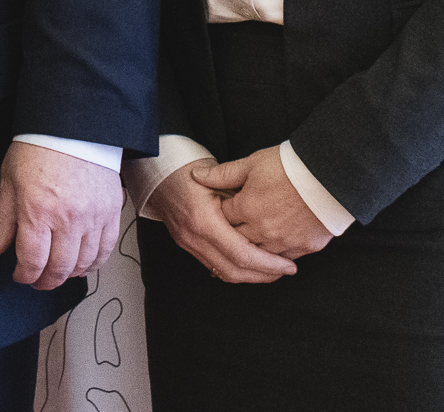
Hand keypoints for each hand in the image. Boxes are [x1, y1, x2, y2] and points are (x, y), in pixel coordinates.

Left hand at [0, 141, 120, 289]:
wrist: (71, 126)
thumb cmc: (37, 149)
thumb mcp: (8, 181)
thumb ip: (3, 220)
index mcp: (37, 211)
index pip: (31, 261)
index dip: (24, 276)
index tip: (20, 276)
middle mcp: (67, 219)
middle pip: (58, 269)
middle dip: (45, 281)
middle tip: (37, 280)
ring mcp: (93, 217)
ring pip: (84, 264)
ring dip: (68, 275)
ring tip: (58, 272)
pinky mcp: (111, 213)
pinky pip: (105, 250)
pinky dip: (93, 263)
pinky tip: (82, 263)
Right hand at [145, 161, 296, 284]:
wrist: (154, 170)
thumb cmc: (186, 168)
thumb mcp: (218, 178)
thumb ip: (240, 201)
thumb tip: (269, 220)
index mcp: (204, 220)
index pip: (241, 255)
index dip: (269, 264)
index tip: (288, 265)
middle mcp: (194, 237)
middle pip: (235, 271)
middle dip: (265, 275)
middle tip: (286, 270)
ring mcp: (188, 243)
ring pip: (224, 273)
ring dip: (251, 276)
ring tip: (273, 271)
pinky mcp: (187, 245)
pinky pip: (215, 266)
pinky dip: (236, 270)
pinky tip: (251, 265)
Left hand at [197, 147, 333, 259]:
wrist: (330, 174)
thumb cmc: (289, 165)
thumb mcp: (252, 163)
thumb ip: (222, 174)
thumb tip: (196, 176)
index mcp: (247, 208)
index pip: (223, 219)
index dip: (220, 214)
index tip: (218, 212)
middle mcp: (263, 229)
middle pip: (238, 241)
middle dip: (232, 237)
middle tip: (228, 234)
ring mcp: (284, 241)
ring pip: (260, 255)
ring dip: (253, 252)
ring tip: (247, 249)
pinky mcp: (305, 247)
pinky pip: (284, 259)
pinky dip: (276, 257)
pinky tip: (272, 255)